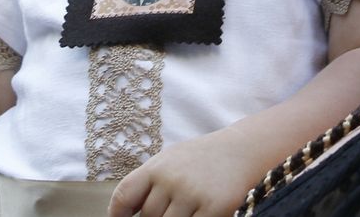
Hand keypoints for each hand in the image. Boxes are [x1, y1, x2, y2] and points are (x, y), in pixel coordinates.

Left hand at [109, 127, 260, 216]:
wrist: (242, 150)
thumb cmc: (202, 159)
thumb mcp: (171, 161)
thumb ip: (150, 183)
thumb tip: (127, 212)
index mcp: (156, 166)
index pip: (125, 195)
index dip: (117, 215)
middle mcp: (171, 179)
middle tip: (171, 211)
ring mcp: (192, 194)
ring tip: (185, 210)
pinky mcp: (214, 207)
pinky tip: (198, 215)